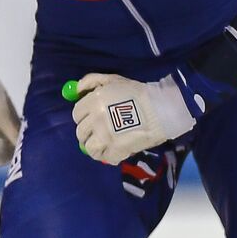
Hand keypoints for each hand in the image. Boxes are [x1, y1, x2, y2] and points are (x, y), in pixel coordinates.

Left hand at [71, 73, 195, 165]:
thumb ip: (92, 81)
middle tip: (100, 130)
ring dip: (95, 144)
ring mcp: (104, 137)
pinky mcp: (114, 151)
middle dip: (88, 131)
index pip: (77, 113)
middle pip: (80, 131)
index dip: (84, 115)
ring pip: (88, 146)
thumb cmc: (138, 92)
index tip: (93, 117)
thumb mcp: (114, 80)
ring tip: (106, 142)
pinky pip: (102, 157)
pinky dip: (106, 155)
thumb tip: (75, 90)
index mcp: (94, 101)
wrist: (161, 109)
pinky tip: (114, 149)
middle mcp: (95, 119)